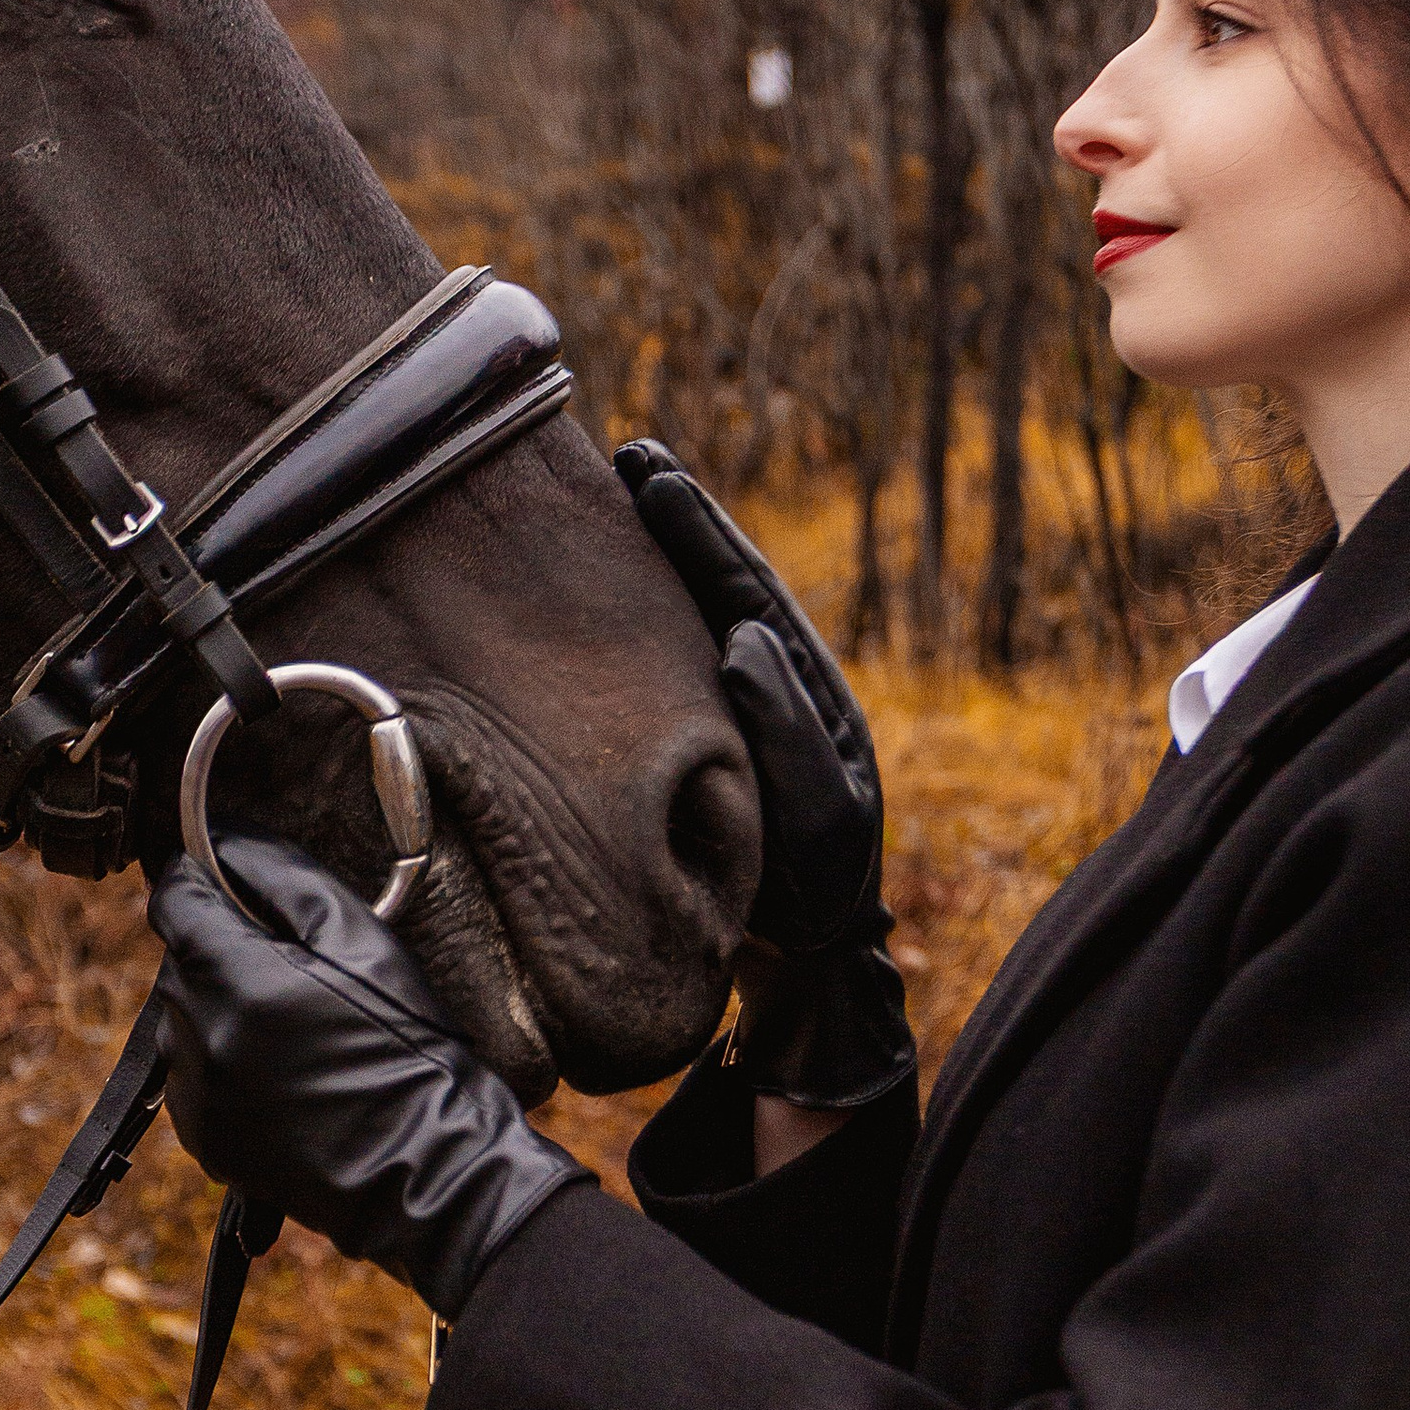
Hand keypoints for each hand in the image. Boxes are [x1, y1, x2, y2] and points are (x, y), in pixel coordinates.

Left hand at [149, 832, 585, 1318]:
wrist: (428, 1168)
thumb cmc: (409, 1048)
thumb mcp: (363, 940)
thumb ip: (284, 876)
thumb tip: (224, 840)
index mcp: (237, 978)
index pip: (174, 897)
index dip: (202, 878)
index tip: (236, 884)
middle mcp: (200, 1037)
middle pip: (178, 959)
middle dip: (221, 949)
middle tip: (295, 970)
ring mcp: (197, 1095)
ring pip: (182, 1018)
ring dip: (222, 1008)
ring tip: (297, 1031)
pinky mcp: (204, 1140)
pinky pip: (194, 1077)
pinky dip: (226, 1064)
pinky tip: (287, 1076)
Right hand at [616, 441, 912, 1111]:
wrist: (807, 953)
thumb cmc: (814, 894)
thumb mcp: (817, 817)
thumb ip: (789, 734)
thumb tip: (747, 642)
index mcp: (807, 693)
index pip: (745, 588)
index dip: (697, 529)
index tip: (649, 471)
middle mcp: (777, 686)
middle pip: (719, 581)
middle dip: (676, 521)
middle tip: (628, 456)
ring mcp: (741, 709)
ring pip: (692, 612)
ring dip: (654, 559)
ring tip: (611, 497)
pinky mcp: (708, 737)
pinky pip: (668, 658)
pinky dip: (637, 615)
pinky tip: (591, 592)